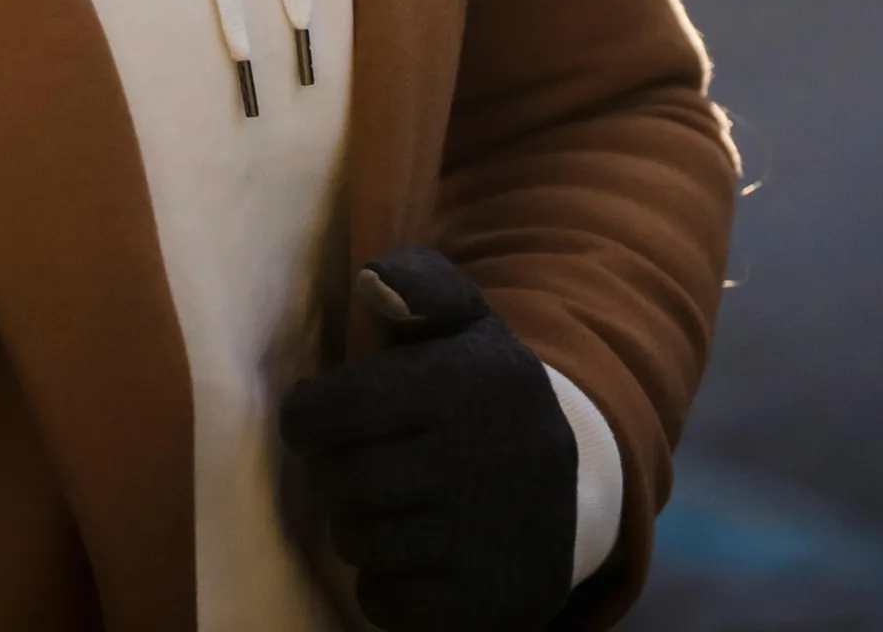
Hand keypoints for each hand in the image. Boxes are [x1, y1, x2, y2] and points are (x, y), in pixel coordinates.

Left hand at [277, 247, 575, 631]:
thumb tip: (372, 282)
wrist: (576, 490)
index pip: (335, 408)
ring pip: (358, 540)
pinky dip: (383, 585)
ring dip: (355, 526)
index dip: (307, 416)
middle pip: (341, 479)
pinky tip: (411, 554)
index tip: (313, 418)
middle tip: (355, 464)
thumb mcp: (466, 322)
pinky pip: (385, 603)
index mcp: (468, 384)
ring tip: (386, 505)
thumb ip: (420, 283)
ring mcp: (486, 539)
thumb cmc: (485, 394)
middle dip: (333, 472)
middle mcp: (480, 462)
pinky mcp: (490, 602)